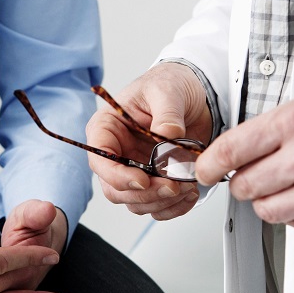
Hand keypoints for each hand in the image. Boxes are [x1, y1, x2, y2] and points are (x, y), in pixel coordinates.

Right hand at [85, 63, 211, 219]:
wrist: (193, 94)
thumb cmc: (169, 85)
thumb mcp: (167, 91)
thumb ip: (167, 114)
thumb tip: (168, 137)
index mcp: (107, 129)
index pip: (100, 161)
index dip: (118, 176)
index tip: (143, 180)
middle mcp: (117, 153)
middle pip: (116, 189)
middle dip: (145, 193)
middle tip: (172, 186)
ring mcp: (135, 170)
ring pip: (136, 202)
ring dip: (161, 202)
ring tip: (187, 187)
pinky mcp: (154, 181)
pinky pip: (156, 205)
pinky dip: (174, 207)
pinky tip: (189, 195)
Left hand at [195, 85, 293, 228]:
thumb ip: (274, 128)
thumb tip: (236, 149)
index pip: (230, 150)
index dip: (210, 164)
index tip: (205, 169)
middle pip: (242, 185)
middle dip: (242, 182)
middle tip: (253, 174)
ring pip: (264, 209)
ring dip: (267, 200)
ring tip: (285, 185)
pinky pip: (293, 223)